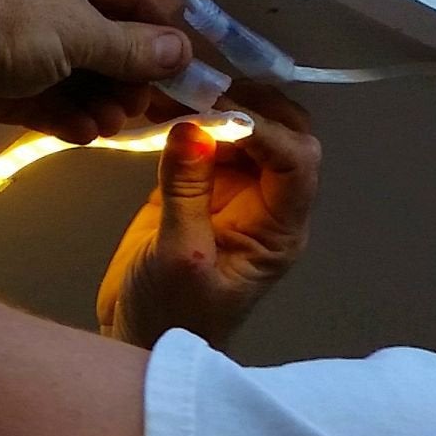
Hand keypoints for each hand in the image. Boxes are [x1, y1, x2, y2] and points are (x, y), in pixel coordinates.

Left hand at [0, 0, 197, 143]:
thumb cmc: (9, 23)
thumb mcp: (80, 33)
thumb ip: (133, 48)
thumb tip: (181, 53)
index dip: (156, 27)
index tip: (178, 66)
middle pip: (97, 35)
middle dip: (123, 76)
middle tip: (140, 110)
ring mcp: (9, 36)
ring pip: (68, 70)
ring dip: (97, 100)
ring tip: (110, 127)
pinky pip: (38, 94)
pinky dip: (63, 112)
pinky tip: (82, 133)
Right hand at [97, 89, 318, 346]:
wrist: (139, 345)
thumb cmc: (170, 320)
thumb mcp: (178, 258)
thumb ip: (187, 190)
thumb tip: (193, 127)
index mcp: (279, 229)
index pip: (296, 162)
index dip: (267, 130)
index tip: (221, 112)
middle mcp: (266, 204)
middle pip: (284, 134)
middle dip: (251, 105)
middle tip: (202, 90)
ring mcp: (234, 192)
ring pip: (246, 130)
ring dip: (217, 105)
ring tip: (175, 91)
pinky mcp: (199, 187)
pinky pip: (205, 140)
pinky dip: (188, 118)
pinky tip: (159, 106)